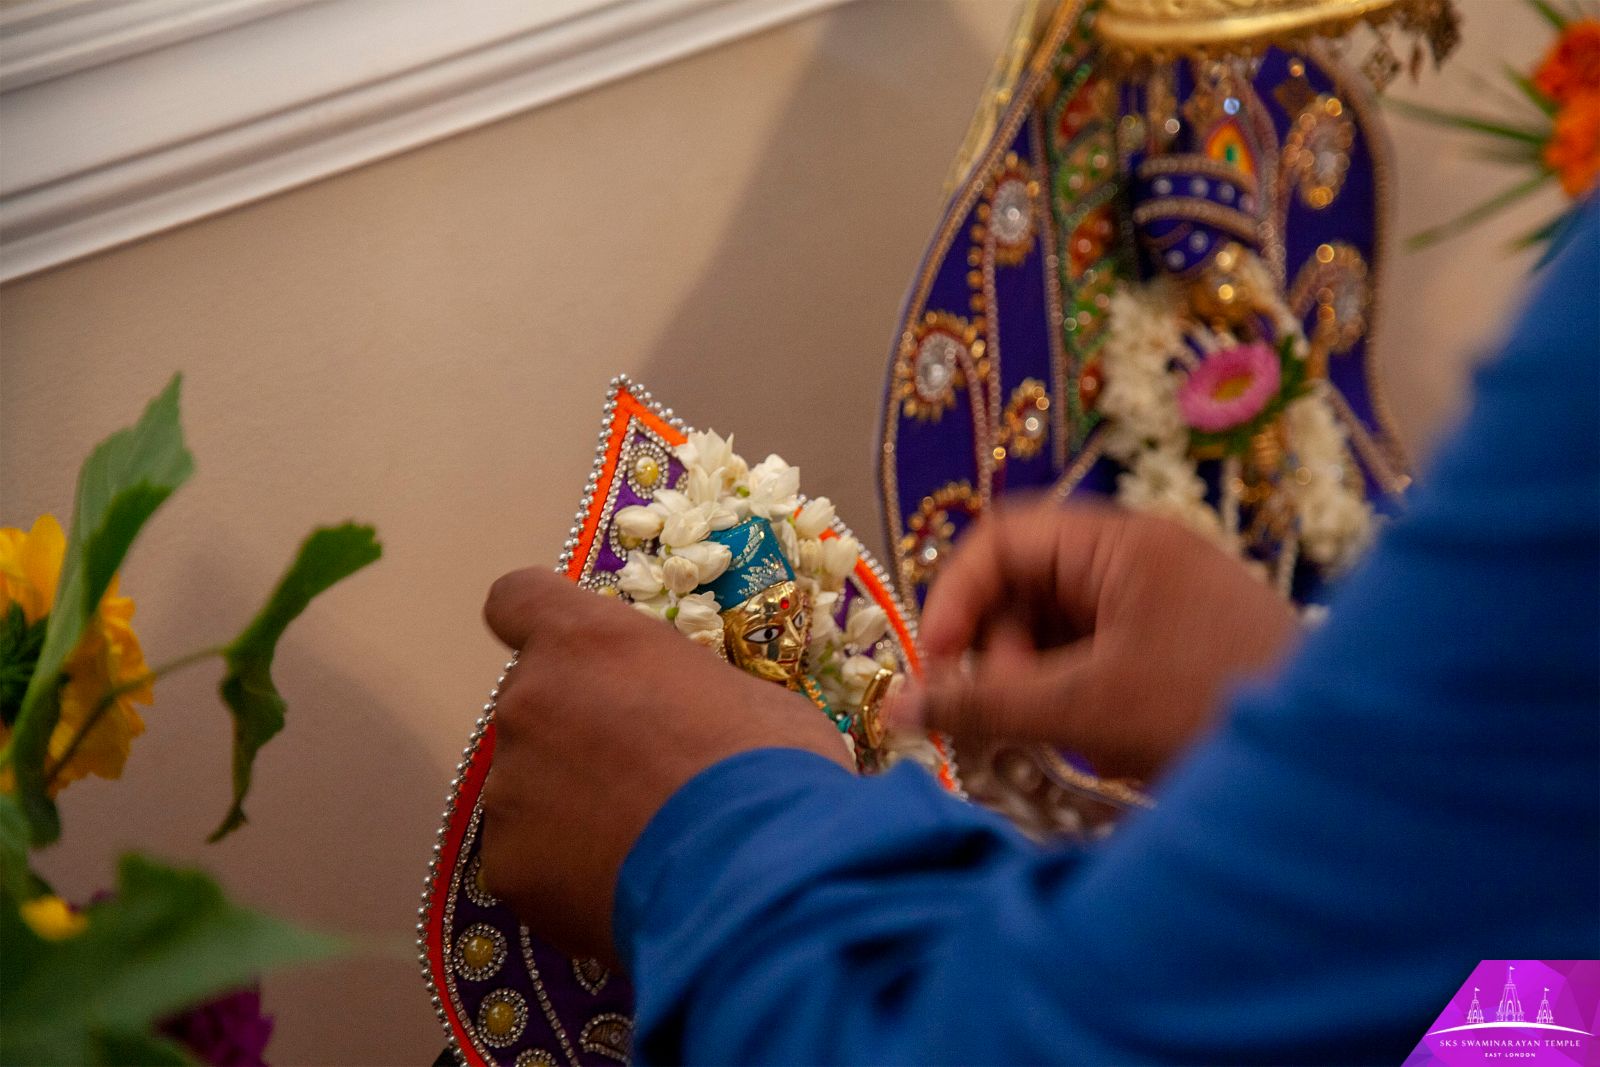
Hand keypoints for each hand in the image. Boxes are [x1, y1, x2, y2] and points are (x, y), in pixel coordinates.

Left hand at [478, 568, 853, 964]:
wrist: (759, 880)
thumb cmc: (772, 767)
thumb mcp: (747, 697)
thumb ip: (685, 693)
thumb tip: (690, 718)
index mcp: (586, 640)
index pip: (518, 599)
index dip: (542, 627)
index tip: (575, 657)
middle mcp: (530, 701)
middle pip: (532, 703)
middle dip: (576, 732)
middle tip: (644, 775)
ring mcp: (510, 787)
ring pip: (529, 787)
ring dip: (572, 805)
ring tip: (644, 844)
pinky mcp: (508, 866)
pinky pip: (531, 858)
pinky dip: (568, 871)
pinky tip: (627, 888)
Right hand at [889, 501, 1298, 779]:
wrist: (1335, 765)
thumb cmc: (1206, 712)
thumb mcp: (1082, 708)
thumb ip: (982, 704)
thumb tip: (897, 708)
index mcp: (1120, 542)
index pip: (1003, 539)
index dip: (955, 598)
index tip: (938, 668)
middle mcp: (1140, 558)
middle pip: (1026, 585)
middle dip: (1000, 651)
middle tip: (1004, 716)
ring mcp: (1163, 601)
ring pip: (1057, 628)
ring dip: (1036, 682)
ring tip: (1058, 737)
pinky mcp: (1177, 645)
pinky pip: (1096, 656)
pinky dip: (1075, 697)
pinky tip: (1093, 743)